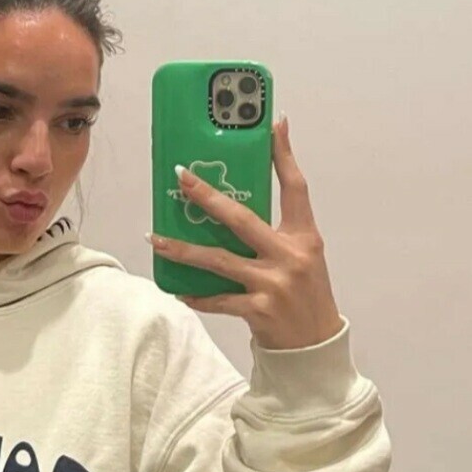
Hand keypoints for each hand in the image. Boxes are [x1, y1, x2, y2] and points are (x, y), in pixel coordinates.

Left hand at [148, 116, 344, 350]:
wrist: (315, 347)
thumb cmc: (305, 295)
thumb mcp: (303, 255)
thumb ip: (279, 230)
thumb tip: (237, 204)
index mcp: (304, 236)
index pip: (295, 187)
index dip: (284, 154)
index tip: (272, 124)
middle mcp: (290, 256)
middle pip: (242, 218)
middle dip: (207, 196)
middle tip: (182, 177)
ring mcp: (274, 284)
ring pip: (219, 260)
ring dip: (182, 249)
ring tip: (155, 238)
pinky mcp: (259, 310)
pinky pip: (218, 298)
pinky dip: (196, 294)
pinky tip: (176, 288)